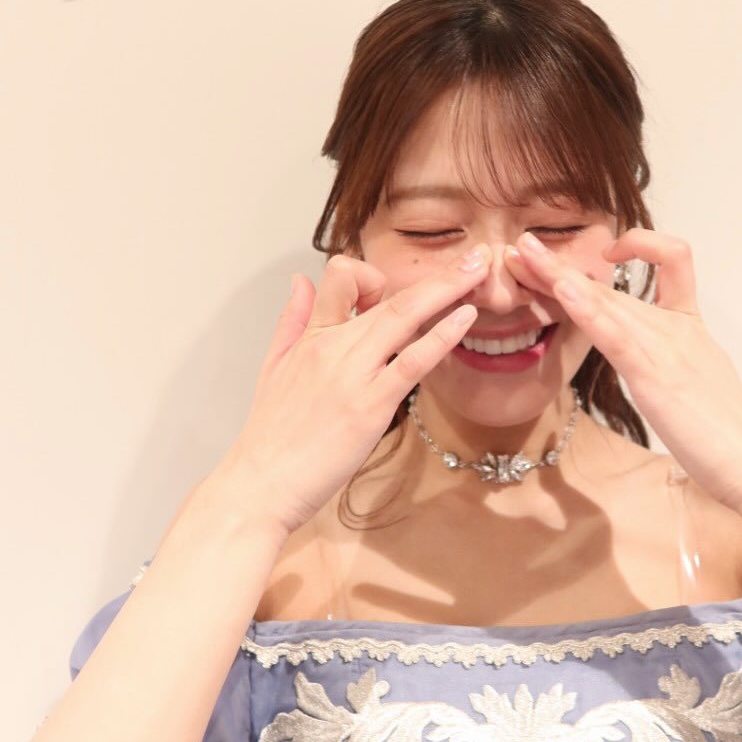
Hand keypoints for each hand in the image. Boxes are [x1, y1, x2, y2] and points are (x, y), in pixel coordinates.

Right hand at [218, 245, 491, 534]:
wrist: (261, 483)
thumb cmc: (269, 434)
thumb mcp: (273, 366)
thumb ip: (292, 321)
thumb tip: (301, 280)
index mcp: (312, 336)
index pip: (343, 275)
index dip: (374, 275)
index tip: (394, 295)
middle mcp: (333, 345)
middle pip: (388, 291)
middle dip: (437, 274)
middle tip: (474, 258)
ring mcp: (353, 373)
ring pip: (404, 315)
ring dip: (446, 289)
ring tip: (480, 272)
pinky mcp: (371, 405)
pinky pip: (413, 360)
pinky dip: (442, 335)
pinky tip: (466, 318)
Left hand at [504, 227, 741, 512]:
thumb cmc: (724, 433)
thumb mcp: (693, 381)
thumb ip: (669, 361)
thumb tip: (648, 362)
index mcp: (690, 325)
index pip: (670, 262)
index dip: (640, 245)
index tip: (608, 253)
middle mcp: (677, 325)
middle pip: (616, 282)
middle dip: (566, 263)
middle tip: (525, 246)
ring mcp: (666, 345)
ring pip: (608, 298)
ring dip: (560, 274)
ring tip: (525, 254)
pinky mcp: (654, 373)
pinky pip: (614, 331)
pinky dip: (584, 307)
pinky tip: (558, 290)